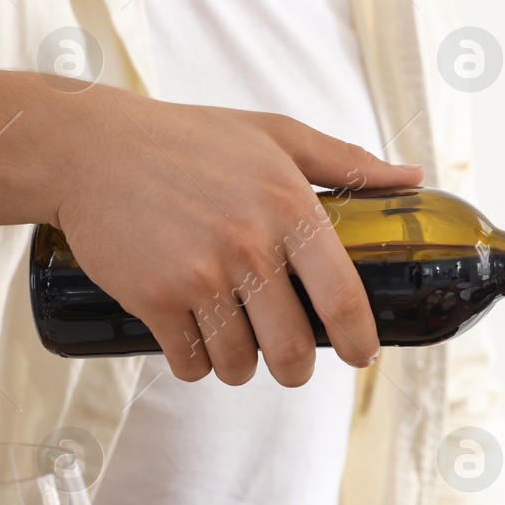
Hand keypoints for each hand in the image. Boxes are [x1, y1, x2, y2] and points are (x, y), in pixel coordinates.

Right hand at [54, 84, 421, 385]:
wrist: (91, 149)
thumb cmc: (190, 140)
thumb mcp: (276, 136)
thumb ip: (347, 162)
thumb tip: (413, 178)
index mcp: (290, 208)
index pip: (343, 296)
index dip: (359, 340)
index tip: (362, 355)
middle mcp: (250, 247)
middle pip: (292, 349)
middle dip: (296, 368)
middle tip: (291, 363)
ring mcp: (199, 276)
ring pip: (239, 363)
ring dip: (242, 368)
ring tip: (239, 350)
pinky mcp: (152, 299)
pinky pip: (189, 362)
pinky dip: (196, 365)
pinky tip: (197, 348)